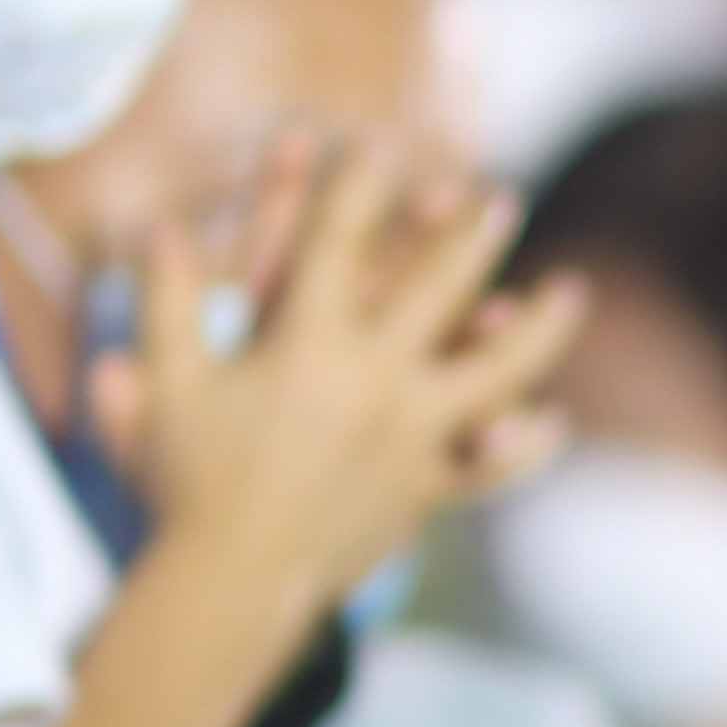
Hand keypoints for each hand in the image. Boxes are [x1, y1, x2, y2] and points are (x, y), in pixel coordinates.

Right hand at [94, 136, 582, 618]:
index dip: (358, 187)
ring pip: (496, 369)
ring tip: (572, 291)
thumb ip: (167, 300)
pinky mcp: (423, 488)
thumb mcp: (168, 382)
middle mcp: (374, 379)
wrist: (230, 582)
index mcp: (309, 343)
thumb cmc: (188, 479)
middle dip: (470, 237)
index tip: (378, 144)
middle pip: (439, 289)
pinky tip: (549, 420)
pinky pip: (488, 465)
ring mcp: (410, 436)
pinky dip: (521, 444)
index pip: (340, 243)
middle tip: (500, 200)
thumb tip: (155, 222)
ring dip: (539, 327)